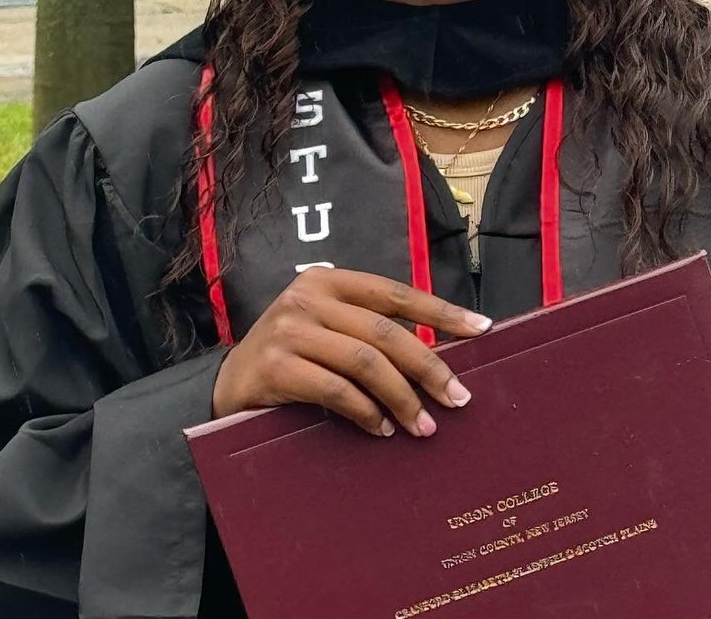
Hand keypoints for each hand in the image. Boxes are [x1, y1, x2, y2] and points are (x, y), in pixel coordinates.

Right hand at [211, 267, 490, 437]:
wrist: (229, 382)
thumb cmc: (293, 356)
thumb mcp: (328, 328)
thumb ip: (369, 331)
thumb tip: (437, 358)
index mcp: (329, 281)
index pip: (396, 293)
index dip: (441, 312)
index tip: (481, 329)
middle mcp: (308, 297)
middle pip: (386, 333)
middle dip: (429, 368)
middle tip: (458, 399)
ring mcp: (290, 329)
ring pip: (365, 362)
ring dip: (402, 399)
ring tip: (423, 426)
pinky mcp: (276, 366)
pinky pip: (336, 390)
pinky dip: (366, 412)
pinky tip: (382, 429)